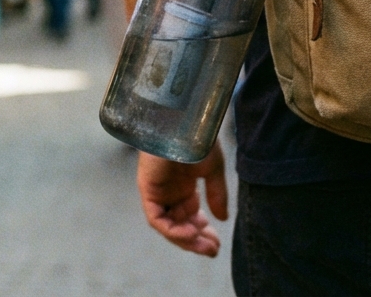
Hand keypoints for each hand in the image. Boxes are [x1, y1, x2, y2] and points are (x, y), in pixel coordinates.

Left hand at [137, 143, 228, 257]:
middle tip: (213, 250)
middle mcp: (169, 192)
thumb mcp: (212, 170)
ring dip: (185, 239)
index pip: (190, 217)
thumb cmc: (197, 138)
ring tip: (204, 245)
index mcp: (183, 186)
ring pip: (168, 225)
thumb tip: (223, 218)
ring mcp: (157, 191)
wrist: (182, 120)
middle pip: (180, 224)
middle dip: (196, 240)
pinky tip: (190, 232)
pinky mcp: (147, 190)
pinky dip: (172, 229)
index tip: (218, 243)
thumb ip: (216, 194)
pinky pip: (156, 218)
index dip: (203, 232)